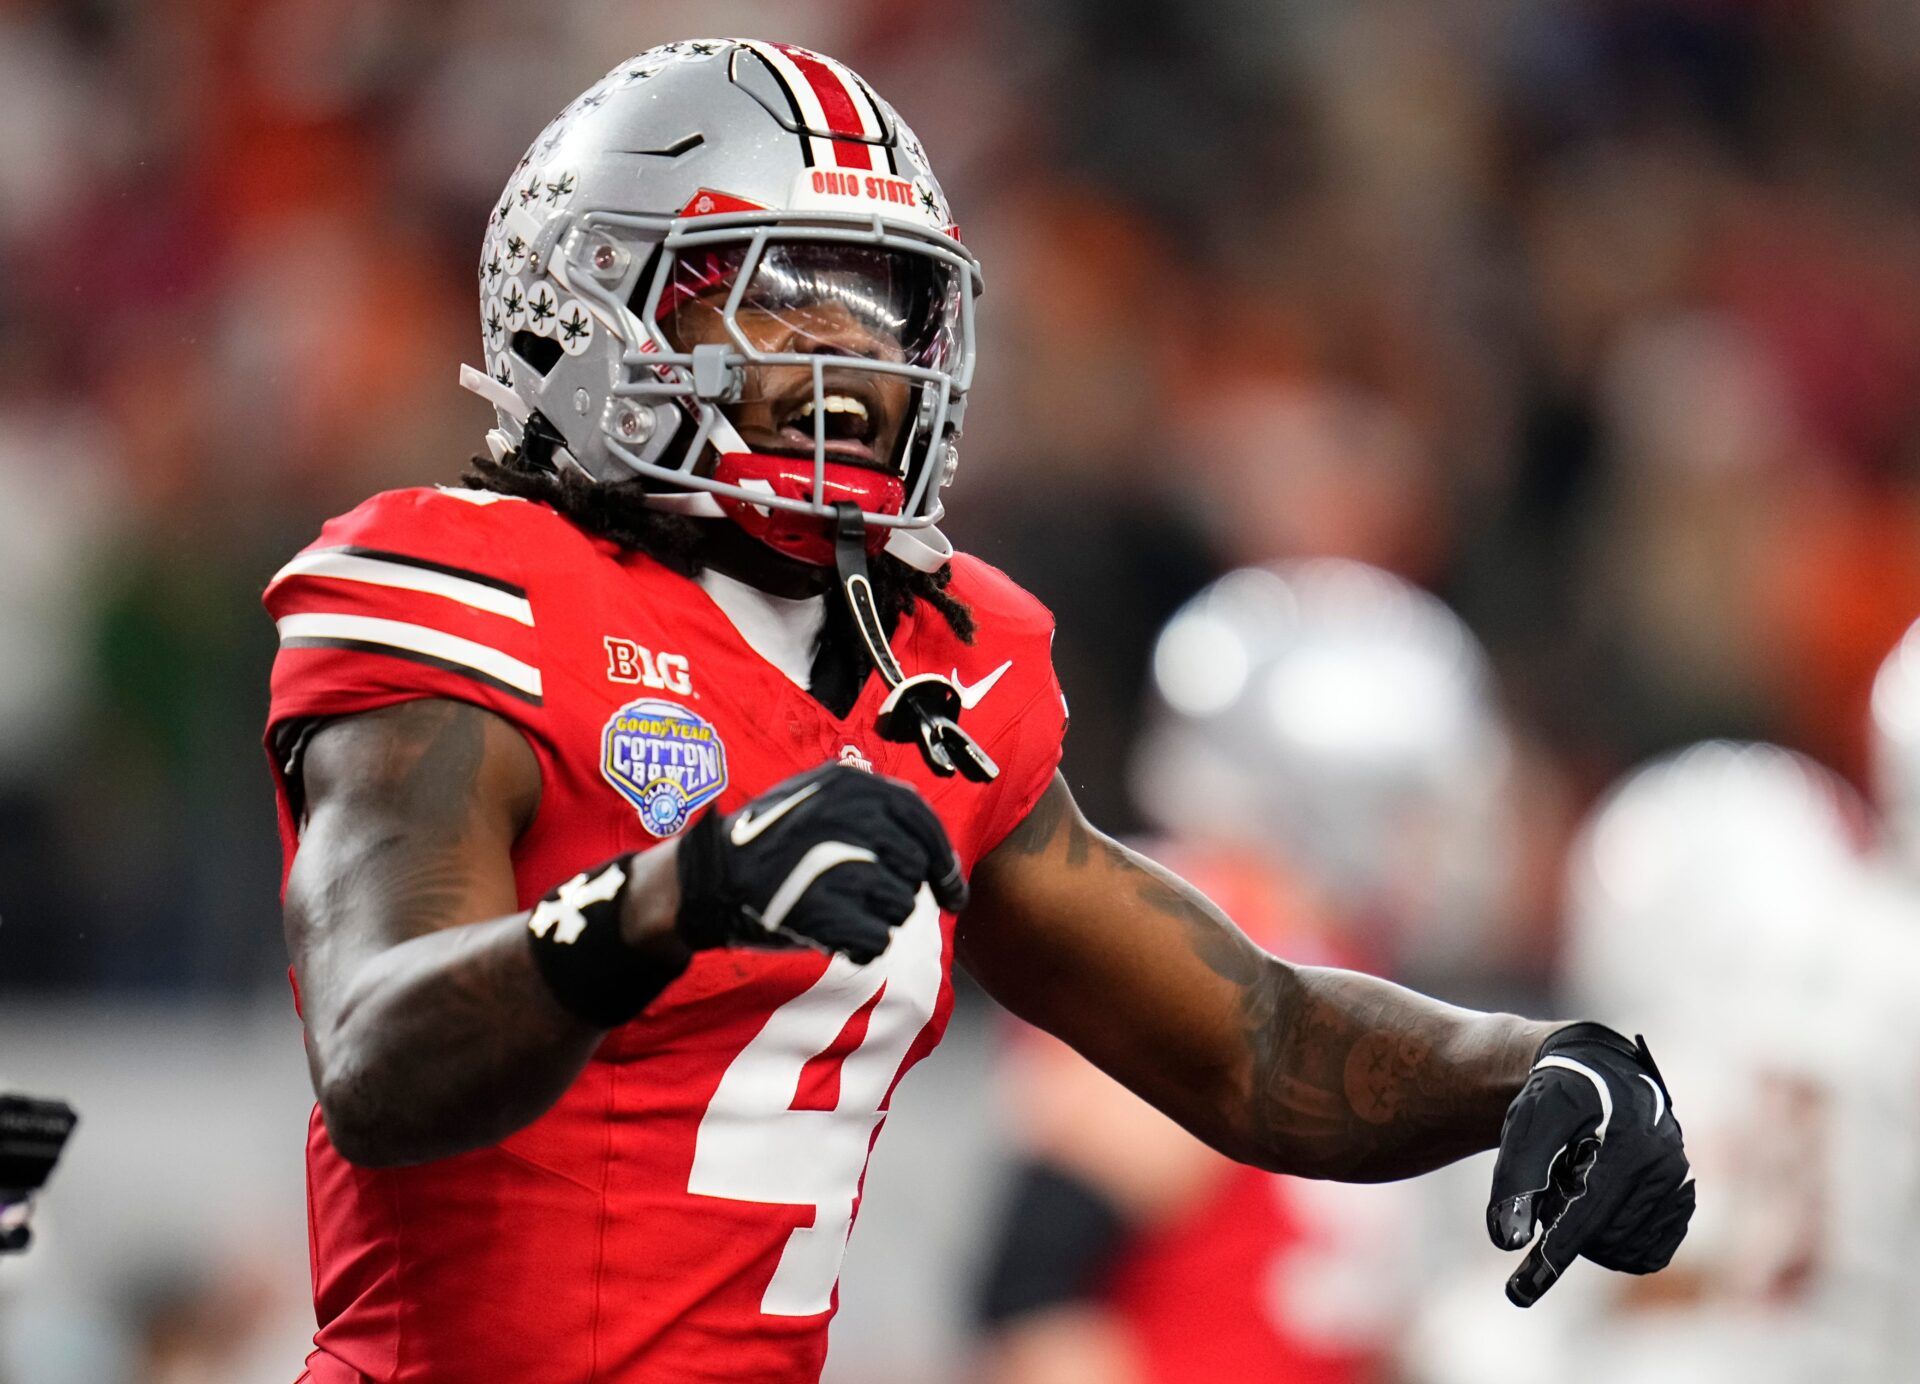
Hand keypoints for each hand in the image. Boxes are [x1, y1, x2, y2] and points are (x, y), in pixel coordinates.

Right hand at [674, 763, 967, 963]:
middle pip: (916, 869)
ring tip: (835, 906)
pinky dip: (860, 944)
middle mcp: (851, 819)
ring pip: (900, 906)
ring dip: (877, 916)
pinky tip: (831, 932)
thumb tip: (938, 854)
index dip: (945, 863)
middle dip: (898, 889)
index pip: (923, 824)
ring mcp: (838, 864)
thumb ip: (875, 810)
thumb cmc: (768, 841)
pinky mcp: (824, 912)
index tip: (952, 891)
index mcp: (851, 786)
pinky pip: (878, 940)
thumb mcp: (817, 798)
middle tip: (861, 896)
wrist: (707, 878)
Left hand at [1487, 1023, 1694, 1306]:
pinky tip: (1601, 1211)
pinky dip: (1617, 1245)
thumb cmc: (1559, 1096)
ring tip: (1579, 1186)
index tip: (1518, 1293)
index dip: (1548, 1258)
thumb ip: (1517, 1174)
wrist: (1601, 1073)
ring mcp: (1680, 1185)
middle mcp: (1664, 1165)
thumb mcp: (1529, 1120)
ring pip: (1623, 1250)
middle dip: (1564, 1223)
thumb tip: (1507, 1240)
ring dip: (1589, 1233)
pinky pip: (1649, 1254)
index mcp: (1627, 1143)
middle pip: (1600, 1238)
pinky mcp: (1684, 1202)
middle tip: (1553, 1185)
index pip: (1583, 1218)